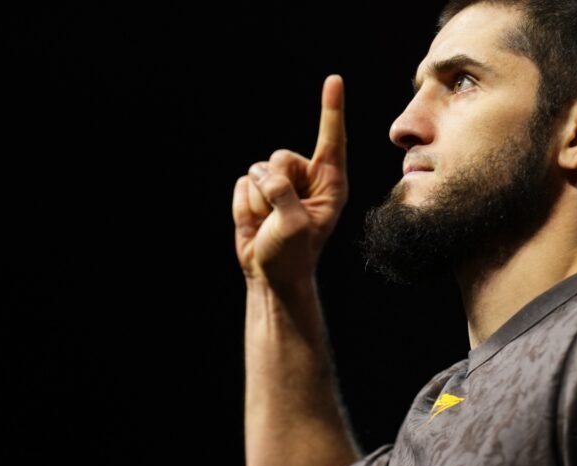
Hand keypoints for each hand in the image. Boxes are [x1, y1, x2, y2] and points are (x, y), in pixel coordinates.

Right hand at [233, 75, 347, 289]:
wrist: (269, 275)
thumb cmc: (293, 254)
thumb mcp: (295, 226)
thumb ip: (282, 194)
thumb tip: (264, 177)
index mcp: (330, 183)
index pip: (332, 139)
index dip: (331, 109)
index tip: (334, 80)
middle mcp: (307, 178)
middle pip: (280, 157)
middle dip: (273, 187)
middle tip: (280, 217)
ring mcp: (281, 183)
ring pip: (258, 170)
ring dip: (258, 201)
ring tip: (270, 222)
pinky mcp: (257, 189)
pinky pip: (242, 184)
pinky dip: (244, 205)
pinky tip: (256, 221)